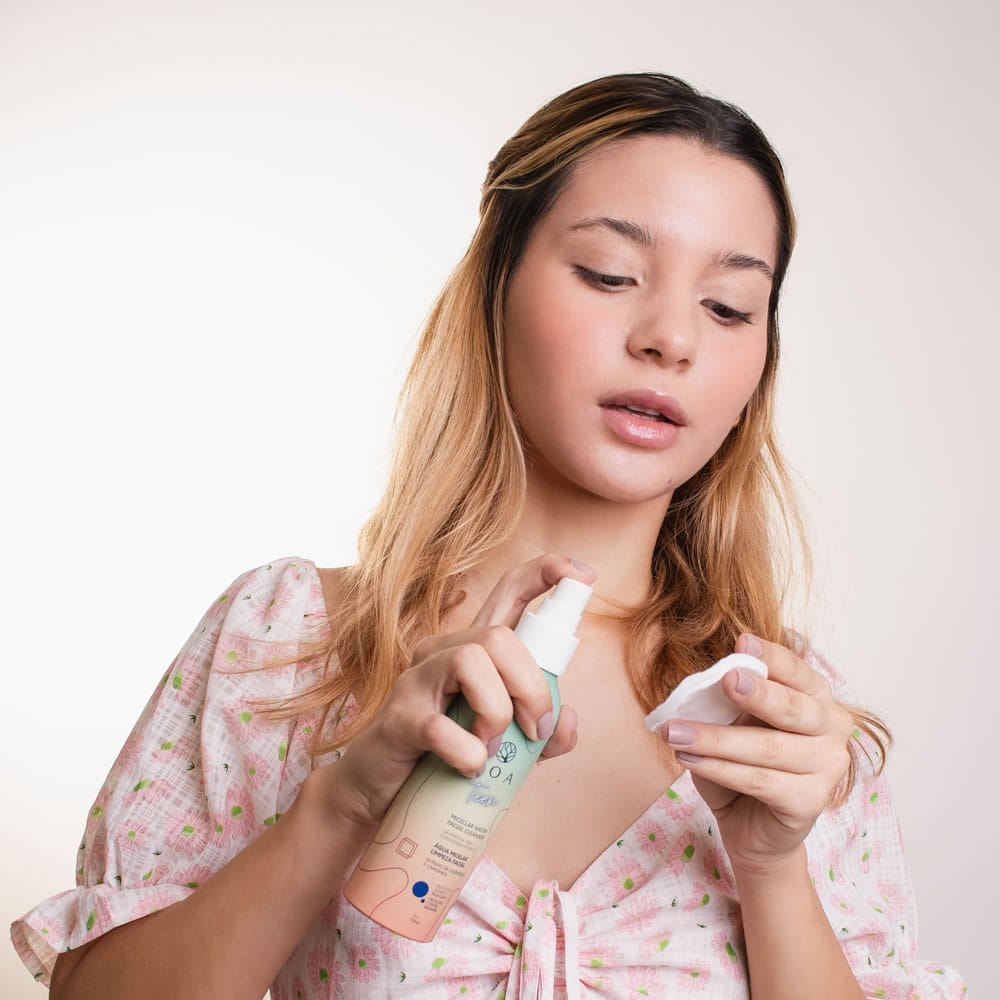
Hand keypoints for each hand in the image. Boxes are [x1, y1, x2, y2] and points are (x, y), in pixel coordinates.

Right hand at [312, 553, 594, 831]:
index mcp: (474, 649)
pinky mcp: (399, 717)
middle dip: (531, 685)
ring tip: (492, 748)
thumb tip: (567, 720)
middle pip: (499, 635)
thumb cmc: (446, 756)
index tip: (583, 575)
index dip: (546, 573)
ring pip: (471, 661)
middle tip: (535, 728)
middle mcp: (444, 652)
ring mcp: (417, 681)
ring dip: (498, 712)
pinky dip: (468, 752)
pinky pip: (441, 726)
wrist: (380, 792)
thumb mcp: (508, 744)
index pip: (508, 592)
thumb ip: (543, 733)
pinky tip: (468, 766)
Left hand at [662, 634, 853, 873]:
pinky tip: (689, 758)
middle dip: (756, 693)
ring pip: (767, 748)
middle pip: (792, 708)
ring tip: (674, 732)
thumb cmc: (744, 764)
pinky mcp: (811, 801)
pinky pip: (759, 781)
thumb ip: (729, 702)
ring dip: (716, 739)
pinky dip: (719, 769)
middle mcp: (832, 727)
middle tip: (724, 680)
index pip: (797, 670)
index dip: (771, 656)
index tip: (742, 641)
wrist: (753, 828)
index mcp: (817, 696)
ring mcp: (828, 767)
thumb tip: (702, 681)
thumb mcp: (734, 723)